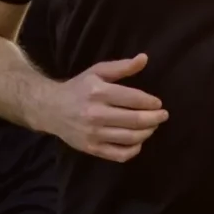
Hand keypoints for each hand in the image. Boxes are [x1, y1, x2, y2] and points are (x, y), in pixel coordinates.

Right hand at [44, 52, 167, 162]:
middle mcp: (96, 114)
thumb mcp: (97, 72)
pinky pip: (119, 154)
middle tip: (163, 116)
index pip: (134, 99)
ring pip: (130, 138)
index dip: (151, 102)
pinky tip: (138, 142)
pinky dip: (134, 150)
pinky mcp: (92, 148)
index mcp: (99, 92)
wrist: (51, 108)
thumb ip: (122, 67)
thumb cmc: (78, 88)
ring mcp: (93, 134)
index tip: (158, 104)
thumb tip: (144, 58)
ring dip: (147, 133)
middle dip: (155, 118)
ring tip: (152, 126)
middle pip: (135, 120)